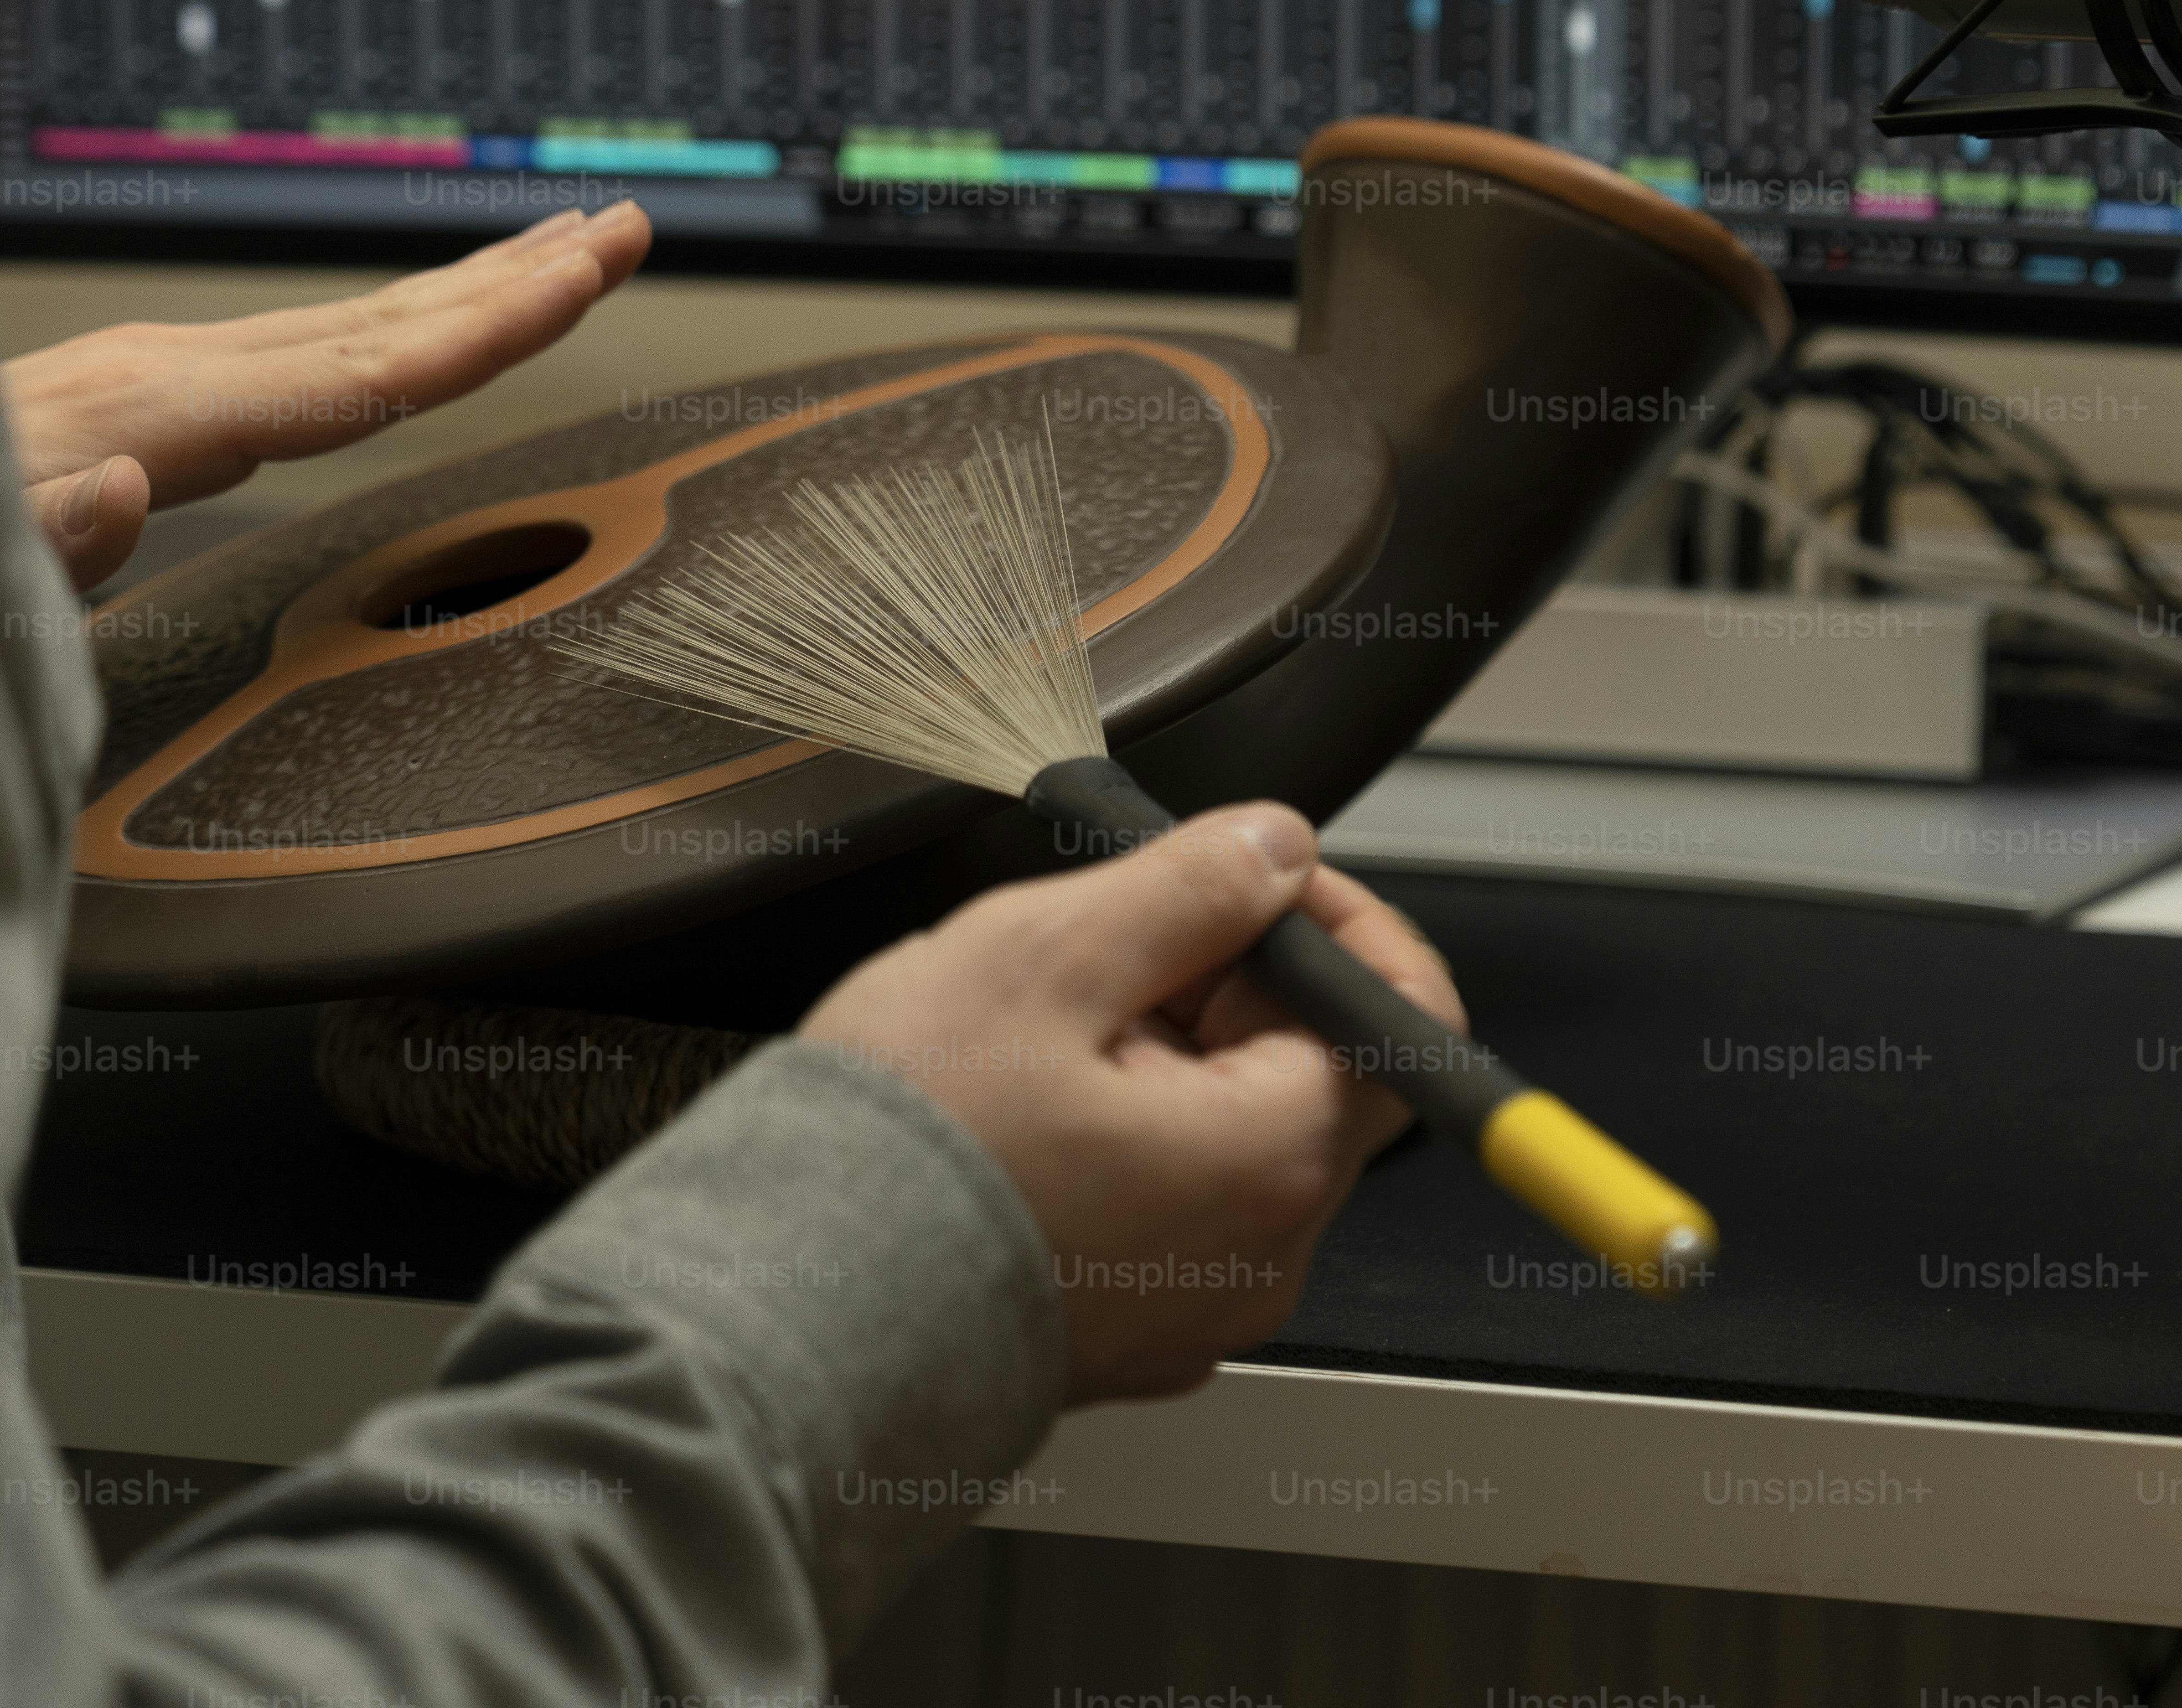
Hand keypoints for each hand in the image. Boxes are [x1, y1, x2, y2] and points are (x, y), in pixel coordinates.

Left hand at [0, 201, 652, 590]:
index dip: (486, 325)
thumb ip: (33, 548)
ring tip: (554, 257)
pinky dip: (373, 335)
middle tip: (622, 229)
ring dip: (453, 295)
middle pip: (371, 324)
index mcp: (146, 420)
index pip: (356, 372)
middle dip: (508, 279)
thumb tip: (117, 494)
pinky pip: (287, 360)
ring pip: (337, 331)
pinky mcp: (124, 397)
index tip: (586, 271)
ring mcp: (142, 377)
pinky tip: (400, 336)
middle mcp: (157, 376)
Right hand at [798, 804, 1465, 1404]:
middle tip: (1102, 947)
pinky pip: (1170, 1210)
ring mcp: (1197, 1310)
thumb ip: (1188, 887)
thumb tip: (1275, 846)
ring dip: (1161, 1058)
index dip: (1330, 918)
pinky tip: (1021, 1115)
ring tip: (1037, 1036)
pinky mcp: (1129, 1336)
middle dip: (1225, 983)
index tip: (1245, 875)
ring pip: (1231, 1135)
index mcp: (1271, 1160)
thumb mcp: (1047, 956)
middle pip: (1311, 1072)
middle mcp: (1264, 1255)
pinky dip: (1122, 1140)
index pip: (1399, 1014)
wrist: (783, 1315)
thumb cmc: (903, 1151)